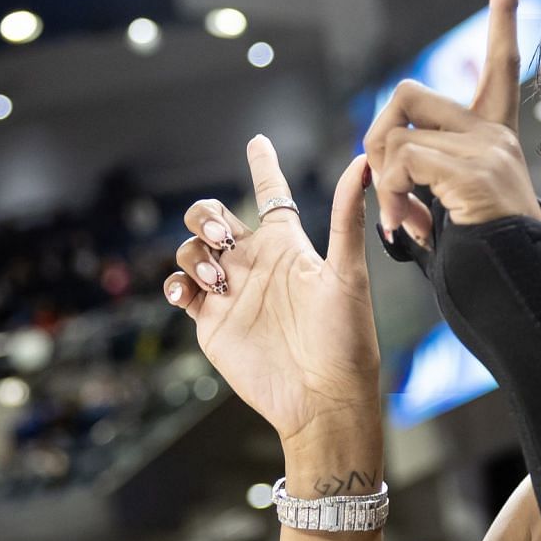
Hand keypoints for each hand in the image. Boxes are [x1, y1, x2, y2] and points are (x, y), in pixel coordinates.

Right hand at [162, 138, 380, 449]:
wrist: (321, 399)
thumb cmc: (345, 340)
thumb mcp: (348, 275)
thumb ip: (347, 220)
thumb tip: (364, 163)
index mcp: (288, 248)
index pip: (272, 195)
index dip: (263, 167)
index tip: (258, 141)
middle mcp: (256, 265)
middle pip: (214, 217)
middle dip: (206, 216)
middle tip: (223, 239)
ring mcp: (231, 292)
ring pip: (192, 250)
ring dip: (194, 252)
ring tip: (218, 279)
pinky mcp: (211, 321)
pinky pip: (180, 289)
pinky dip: (176, 283)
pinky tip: (192, 293)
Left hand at [365, 0, 539, 244]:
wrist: (518, 298)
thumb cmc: (483, 266)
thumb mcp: (447, 211)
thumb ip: (421, 181)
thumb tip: (379, 169)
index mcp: (492, 138)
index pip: (500, 61)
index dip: (504, 10)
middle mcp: (494, 134)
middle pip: (408, 94)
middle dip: (377, 138)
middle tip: (387, 189)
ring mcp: (486, 149)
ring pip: (397, 127)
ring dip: (381, 175)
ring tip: (401, 217)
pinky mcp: (473, 169)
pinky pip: (401, 160)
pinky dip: (390, 194)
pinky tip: (408, 224)